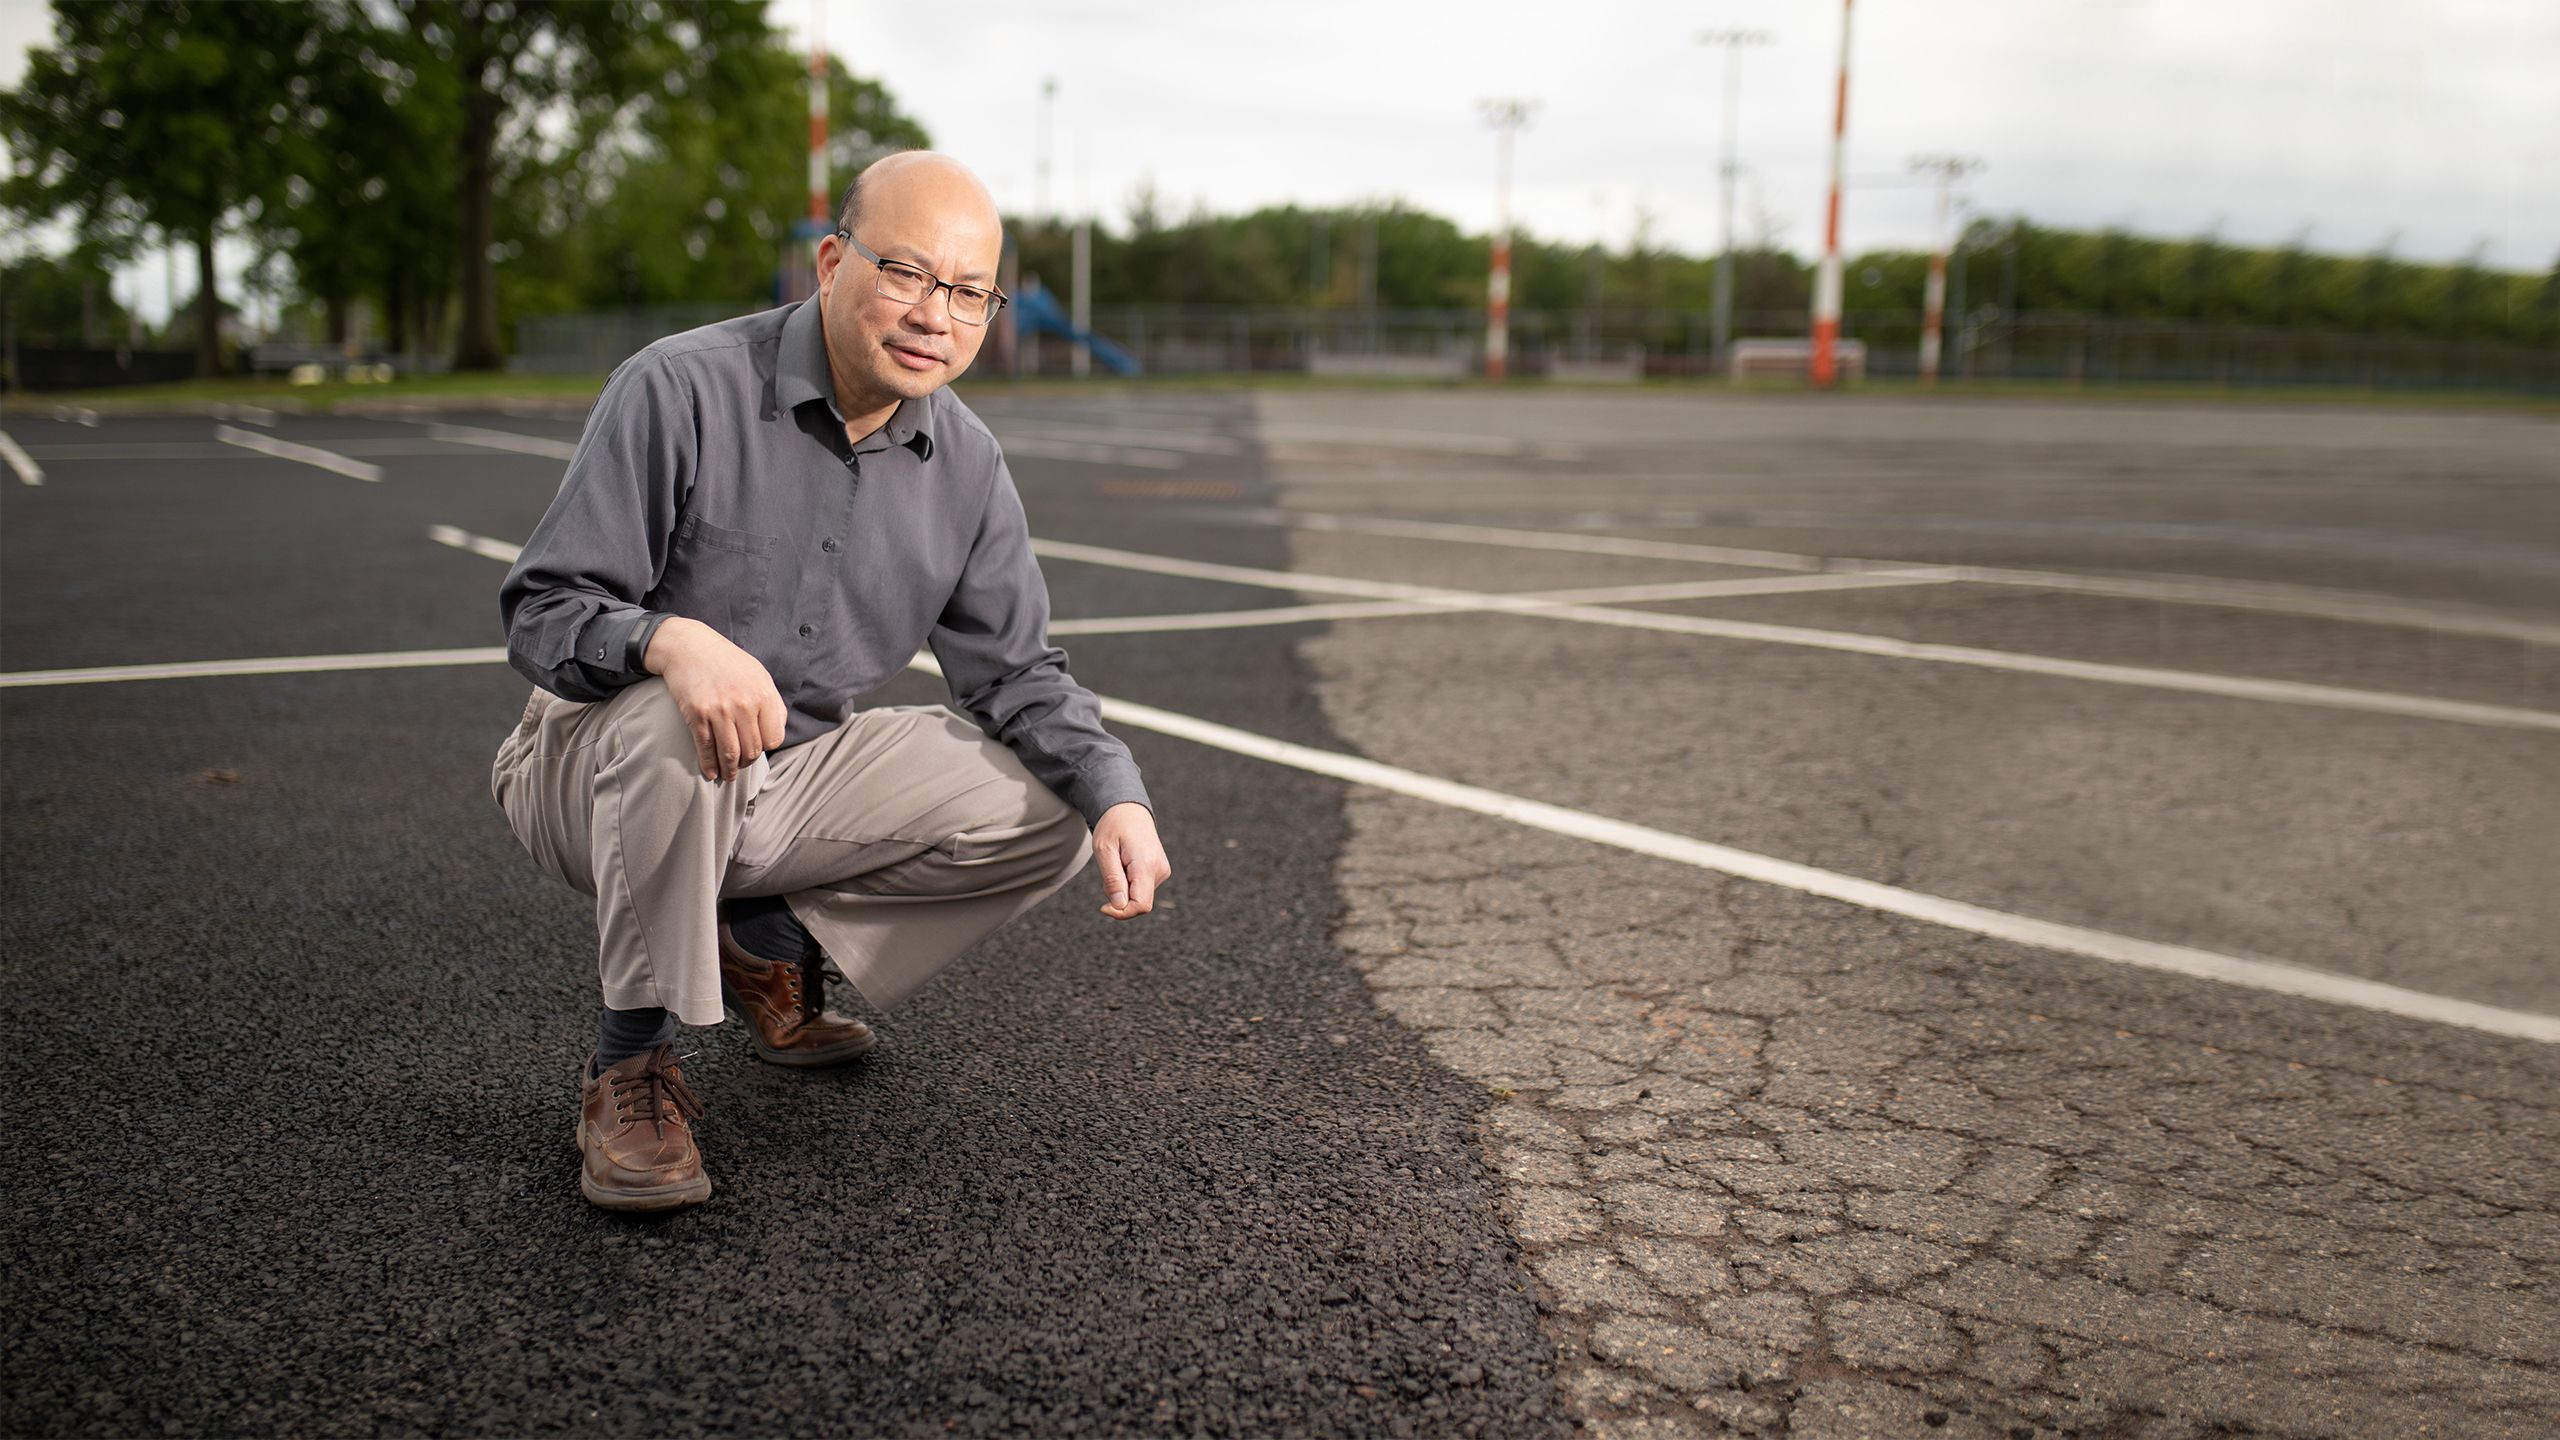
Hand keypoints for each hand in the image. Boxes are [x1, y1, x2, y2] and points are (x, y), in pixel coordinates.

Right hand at [644, 616, 785, 781]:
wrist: (690, 647)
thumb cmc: (726, 662)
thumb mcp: (758, 675)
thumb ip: (771, 703)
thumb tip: (776, 733)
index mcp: (764, 695)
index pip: (774, 738)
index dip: (765, 747)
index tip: (756, 748)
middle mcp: (744, 704)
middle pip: (752, 749)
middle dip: (747, 762)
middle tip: (741, 766)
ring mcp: (720, 710)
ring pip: (730, 754)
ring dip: (730, 770)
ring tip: (728, 776)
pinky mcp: (698, 714)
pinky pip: (706, 748)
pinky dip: (709, 765)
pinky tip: (710, 772)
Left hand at [1092, 802, 1170, 919]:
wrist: (1130, 811)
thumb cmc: (1113, 827)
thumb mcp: (1104, 850)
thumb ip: (1112, 879)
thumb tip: (1119, 906)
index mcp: (1146, 863)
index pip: (1141, 904)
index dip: (1122, 913)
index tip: (1103, 907)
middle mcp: (1159, 869)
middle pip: (1139, 903)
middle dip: (1119, 898)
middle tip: (1108, 872)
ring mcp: (1162, 871)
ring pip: (1139, 897)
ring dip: (1123, 890)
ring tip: (1117, 864)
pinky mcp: (1160, 872)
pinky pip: (1142, 890)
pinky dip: (1129, 885)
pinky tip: (1124, 866)